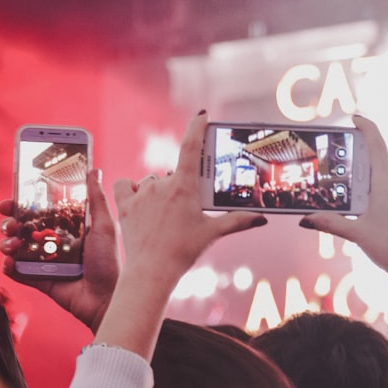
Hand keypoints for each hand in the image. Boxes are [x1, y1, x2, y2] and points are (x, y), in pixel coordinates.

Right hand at [0, 169, 119, 331]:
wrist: (107, 298)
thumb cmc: (110, 262)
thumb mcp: (105, 226)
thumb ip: (96, 198)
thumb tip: (94, 169)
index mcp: (68, 227)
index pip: (40, 211)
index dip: (23, 204)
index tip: (11, 199)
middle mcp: (54, 242)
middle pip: (23, 227)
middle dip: (10, 223)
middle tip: (10, 222)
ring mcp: (45, 262)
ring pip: (16, 248)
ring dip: (8, 243)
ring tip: (13, 244)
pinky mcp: (40, 280)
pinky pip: (19, 272)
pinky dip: (9, 267)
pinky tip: (9, 262)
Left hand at [95, 112, 266, 359]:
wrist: (152, 271)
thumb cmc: (184, 251)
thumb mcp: (212, 233)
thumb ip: (238, 222)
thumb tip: (262, 218)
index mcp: (184, 186)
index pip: (191, 146)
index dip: (196, 127)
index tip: (201, 115)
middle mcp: (161, 184)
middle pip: (172, 174)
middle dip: (179, 186)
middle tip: (185, 209)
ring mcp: (141, 193)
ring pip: (151, 182)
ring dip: (157, 191)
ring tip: (163, 215)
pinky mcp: (125, 205)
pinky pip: (126, 185)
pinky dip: (132, 190)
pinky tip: (139, 202)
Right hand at [298, 114, 387, 302]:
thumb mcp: (356, 235)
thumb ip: (329, 223)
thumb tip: (306, 218)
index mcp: (387, 184)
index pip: (376, 144)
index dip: (366, 127)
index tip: (355, 118)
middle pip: (378, 168)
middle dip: (361, 176)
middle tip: (345, 188)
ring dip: (373, 193)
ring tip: (363, 214)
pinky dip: (387, 203)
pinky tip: (381, 223)